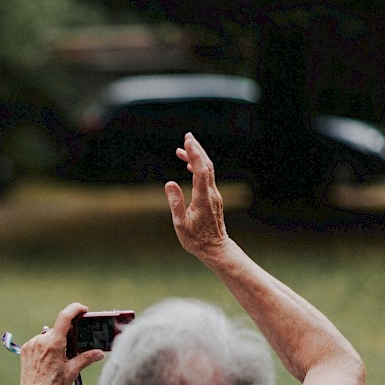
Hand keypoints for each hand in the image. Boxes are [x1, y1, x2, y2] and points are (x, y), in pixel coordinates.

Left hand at [10, 303, 104, 384]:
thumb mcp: (72, 372)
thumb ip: (86, 359)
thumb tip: (100, 353)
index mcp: (54, 344)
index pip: (65, 317)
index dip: (75, 309)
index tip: (83, 310)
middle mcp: (41, 340)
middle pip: (58, 329)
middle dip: (68, 335)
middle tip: (75, 346)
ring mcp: (32, 344)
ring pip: (49, 336)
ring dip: (57, 342)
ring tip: (60, 359)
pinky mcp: (26, 349)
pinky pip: (39, 342)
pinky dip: (47, 347)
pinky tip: (49, 361)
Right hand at [165, 132, 228, 260]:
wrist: (215, 248)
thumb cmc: (196, 239)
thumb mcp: (181, 223)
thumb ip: (175, 202)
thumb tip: (170, 183)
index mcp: (203, 198)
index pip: (200, 171)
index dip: (194, 154)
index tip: (187, 142)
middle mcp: (211, 193)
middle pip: (206, 165)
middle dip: (197, 149)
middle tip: (187, 136)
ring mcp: (213, 195)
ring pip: (207, 170)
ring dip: (197, 157)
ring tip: (183, 147)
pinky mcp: (212, 198)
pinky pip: (206, 177)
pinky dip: (198, 167)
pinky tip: (188, 165)